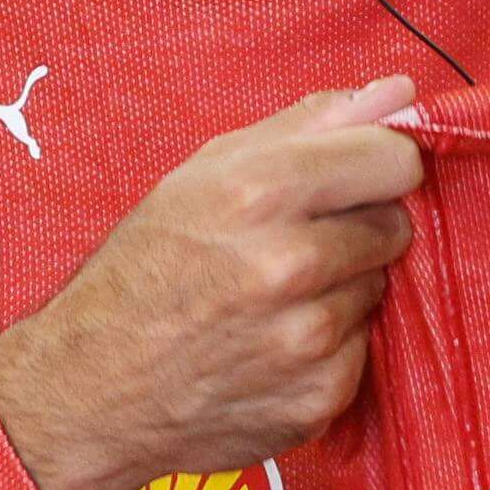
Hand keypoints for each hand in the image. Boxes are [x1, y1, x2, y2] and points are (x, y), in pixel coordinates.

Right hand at [0, 76, 424, 489]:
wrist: (89, 389)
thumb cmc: (143, 270)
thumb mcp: (202, 174)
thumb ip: (308, 125)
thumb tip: (400, 92)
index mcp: (260, 192)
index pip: (394, 159)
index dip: (375, 165)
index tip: (351, 178)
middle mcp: (291, 265)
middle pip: (396, 224)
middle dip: (357, 228)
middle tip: (291, 246)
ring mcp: (309, 339)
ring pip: (380, 287)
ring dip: (342, 288)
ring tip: (271, 299)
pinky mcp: (321, 397)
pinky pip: (362, 349)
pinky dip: (330, 347)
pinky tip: (271, 346)